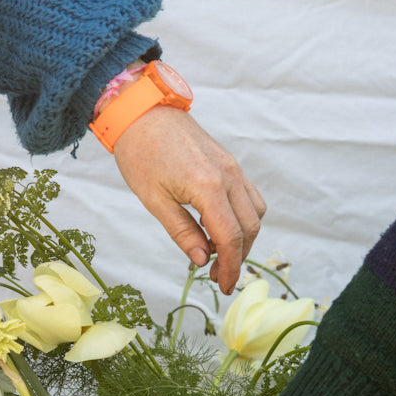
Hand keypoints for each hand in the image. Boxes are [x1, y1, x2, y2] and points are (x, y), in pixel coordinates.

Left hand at [112, 106, 265, 293]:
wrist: (142, 110)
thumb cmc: (141, 152)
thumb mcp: (154, 200)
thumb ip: (182, 232)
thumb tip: (201, 260)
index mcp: (208, 186)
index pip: (231, 237)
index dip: (230, 266)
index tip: (223, 285)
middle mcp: (228, 176)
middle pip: (249, 228)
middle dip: (238, 257)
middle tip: (218, 275)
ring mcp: (233, 167)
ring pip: (255, 213)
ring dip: (242, 238)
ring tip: (216, 251)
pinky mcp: (230, 163)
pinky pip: (248, 196)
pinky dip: (241, 218)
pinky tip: (218, 226)